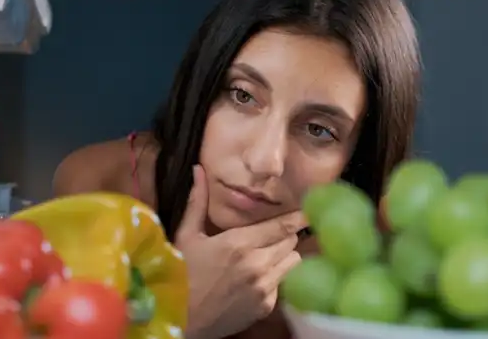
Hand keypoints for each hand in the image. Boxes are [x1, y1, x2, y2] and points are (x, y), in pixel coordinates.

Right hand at [175, 165, 304, 338]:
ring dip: (284, 256)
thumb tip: (198, 170)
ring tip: (266, 255)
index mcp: (238, 243)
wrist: (177, 317)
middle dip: (284, 235)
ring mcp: (264, 288)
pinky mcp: (265, 307)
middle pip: (291, 242)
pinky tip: (256, 278)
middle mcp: (257, 264)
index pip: (281, 226)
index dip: (298, 217)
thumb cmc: (179, 273)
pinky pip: (283, 284)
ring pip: (292, 263)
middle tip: (271, 234)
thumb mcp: (186, 235)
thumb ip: (197, 202)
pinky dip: (275, 278)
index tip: (309, 211)